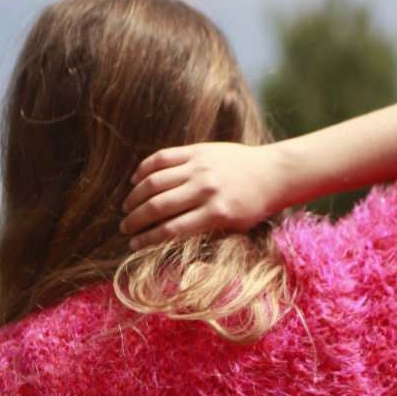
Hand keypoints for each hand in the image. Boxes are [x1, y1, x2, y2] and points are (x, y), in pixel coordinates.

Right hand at [120, 143, 278, 249]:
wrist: (271, 173)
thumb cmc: (252, 207)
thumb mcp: (233, 228)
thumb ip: (203, 233)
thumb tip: (166, 241)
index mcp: (216, 213)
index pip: (171, 230)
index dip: (147, 239)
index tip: (133, 245)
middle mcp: (206, 189)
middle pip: (158, 206)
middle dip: (136, 219)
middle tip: (124, 227)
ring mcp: (200, 167)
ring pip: (155, 181)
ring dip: (135, 196)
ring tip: (126, 207)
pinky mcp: (198, 150)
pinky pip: (163, 158)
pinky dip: (145, 169)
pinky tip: (136, 181)